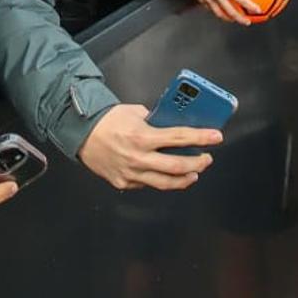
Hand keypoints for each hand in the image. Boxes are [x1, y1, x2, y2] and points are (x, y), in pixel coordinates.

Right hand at [77, 103, 218, 191]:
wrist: (81, 133)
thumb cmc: (108, 120)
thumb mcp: (135, 112)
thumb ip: (155, 121)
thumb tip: (172, 125)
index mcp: (143, 136)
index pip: (180, 137)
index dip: (202, 137)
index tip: (217, 137)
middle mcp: (139, 157)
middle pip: (178, 166)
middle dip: (198, 162)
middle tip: (207, 158)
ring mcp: (131, 174)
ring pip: (166, 183)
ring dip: (185, 178)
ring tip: (194, 173)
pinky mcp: (124, 183)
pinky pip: (148, 185)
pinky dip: (161, 180)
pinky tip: (167, 176)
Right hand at [192, 0, 260, 24]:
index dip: (249, 5)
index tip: (258, 10)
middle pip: (230, 11)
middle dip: (240, 18)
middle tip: (247, 22)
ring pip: (219, 13)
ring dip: (228, 18)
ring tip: (233, 20)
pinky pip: (210, 9)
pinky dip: (216, 12)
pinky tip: (219, 11)